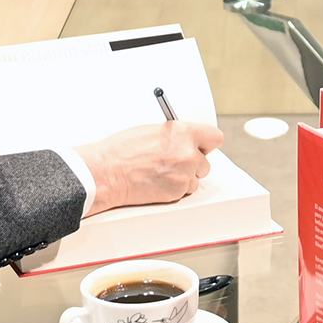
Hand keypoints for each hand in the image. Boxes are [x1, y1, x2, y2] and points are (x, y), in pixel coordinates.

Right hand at [76, 122, 222, 216]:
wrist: (108, 172)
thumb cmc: (123, 150)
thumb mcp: (154, 130)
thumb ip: (177, 135)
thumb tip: (186, 140)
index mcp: (184, 133)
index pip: (215, 137)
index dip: (207, 142)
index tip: (202, 145)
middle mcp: (188, 154)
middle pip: (206, 161)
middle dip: (193, 162)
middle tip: (175, 161)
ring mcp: (184, 175)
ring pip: (196, 178)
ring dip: (185, 176)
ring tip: (162, 172)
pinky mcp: (177, 192)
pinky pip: (185, 190)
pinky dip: (175, 188)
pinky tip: (159, 181)